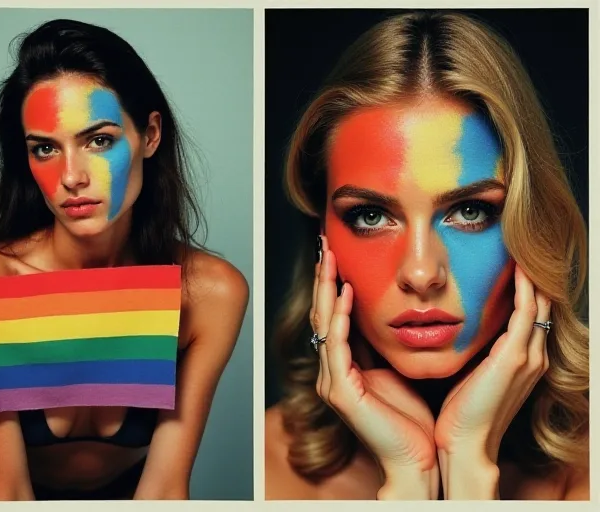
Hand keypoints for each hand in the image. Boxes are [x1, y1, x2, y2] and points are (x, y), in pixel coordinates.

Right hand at [312, 236, 437, 498]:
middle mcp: (331, 372)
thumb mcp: (399, 371)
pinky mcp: (340, 391)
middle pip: (320, 314)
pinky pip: (336, 347)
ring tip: (330, 260)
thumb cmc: (416, 422)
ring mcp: (331, 382)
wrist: (420, 460)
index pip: (333, 316)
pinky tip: (344, 295)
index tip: (338, 253)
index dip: (332, 284)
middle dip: (322, 278)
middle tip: (325, 245)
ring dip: (325, 289)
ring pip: (323, 325)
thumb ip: (388, 346)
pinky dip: (339, 319)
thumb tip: (398, 312)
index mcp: (344, 367)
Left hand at [434, 264, 549, 497]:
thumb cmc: (457, 413)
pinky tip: (517, 269)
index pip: (527, 311)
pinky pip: (527, 312)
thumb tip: (445, 326)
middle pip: (539, 302)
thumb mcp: (467, 372)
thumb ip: (469, 349)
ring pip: (538, 303)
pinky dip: (524, 289)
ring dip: (529, 274)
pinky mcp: (516, 357)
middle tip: (515, 243)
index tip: (506, 258)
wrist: (462, 444)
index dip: (521, 284)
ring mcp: (528, 356)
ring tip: (517, 247)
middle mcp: (531, 354)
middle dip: (530, 274)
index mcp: (520, 358)